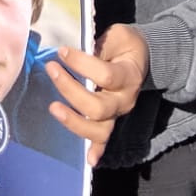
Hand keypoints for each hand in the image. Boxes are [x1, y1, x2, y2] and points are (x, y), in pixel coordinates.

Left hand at [46, 26, 148, 166]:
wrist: (143, 57)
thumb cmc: (125, 44)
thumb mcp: (119, 35)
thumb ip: (101, 44)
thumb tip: (77, 52)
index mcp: (128, 75)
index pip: (105, 75)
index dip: (82, 64)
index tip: (62, 51)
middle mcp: (124, 99)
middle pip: (98, 107)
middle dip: (71, 90)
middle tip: (51, 69)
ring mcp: (117, 113)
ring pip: (99, 128)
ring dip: (74, 121)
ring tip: (53, 107)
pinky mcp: (111, 121)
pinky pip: (104, 139)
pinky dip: (97, 150)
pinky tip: (89, 159)